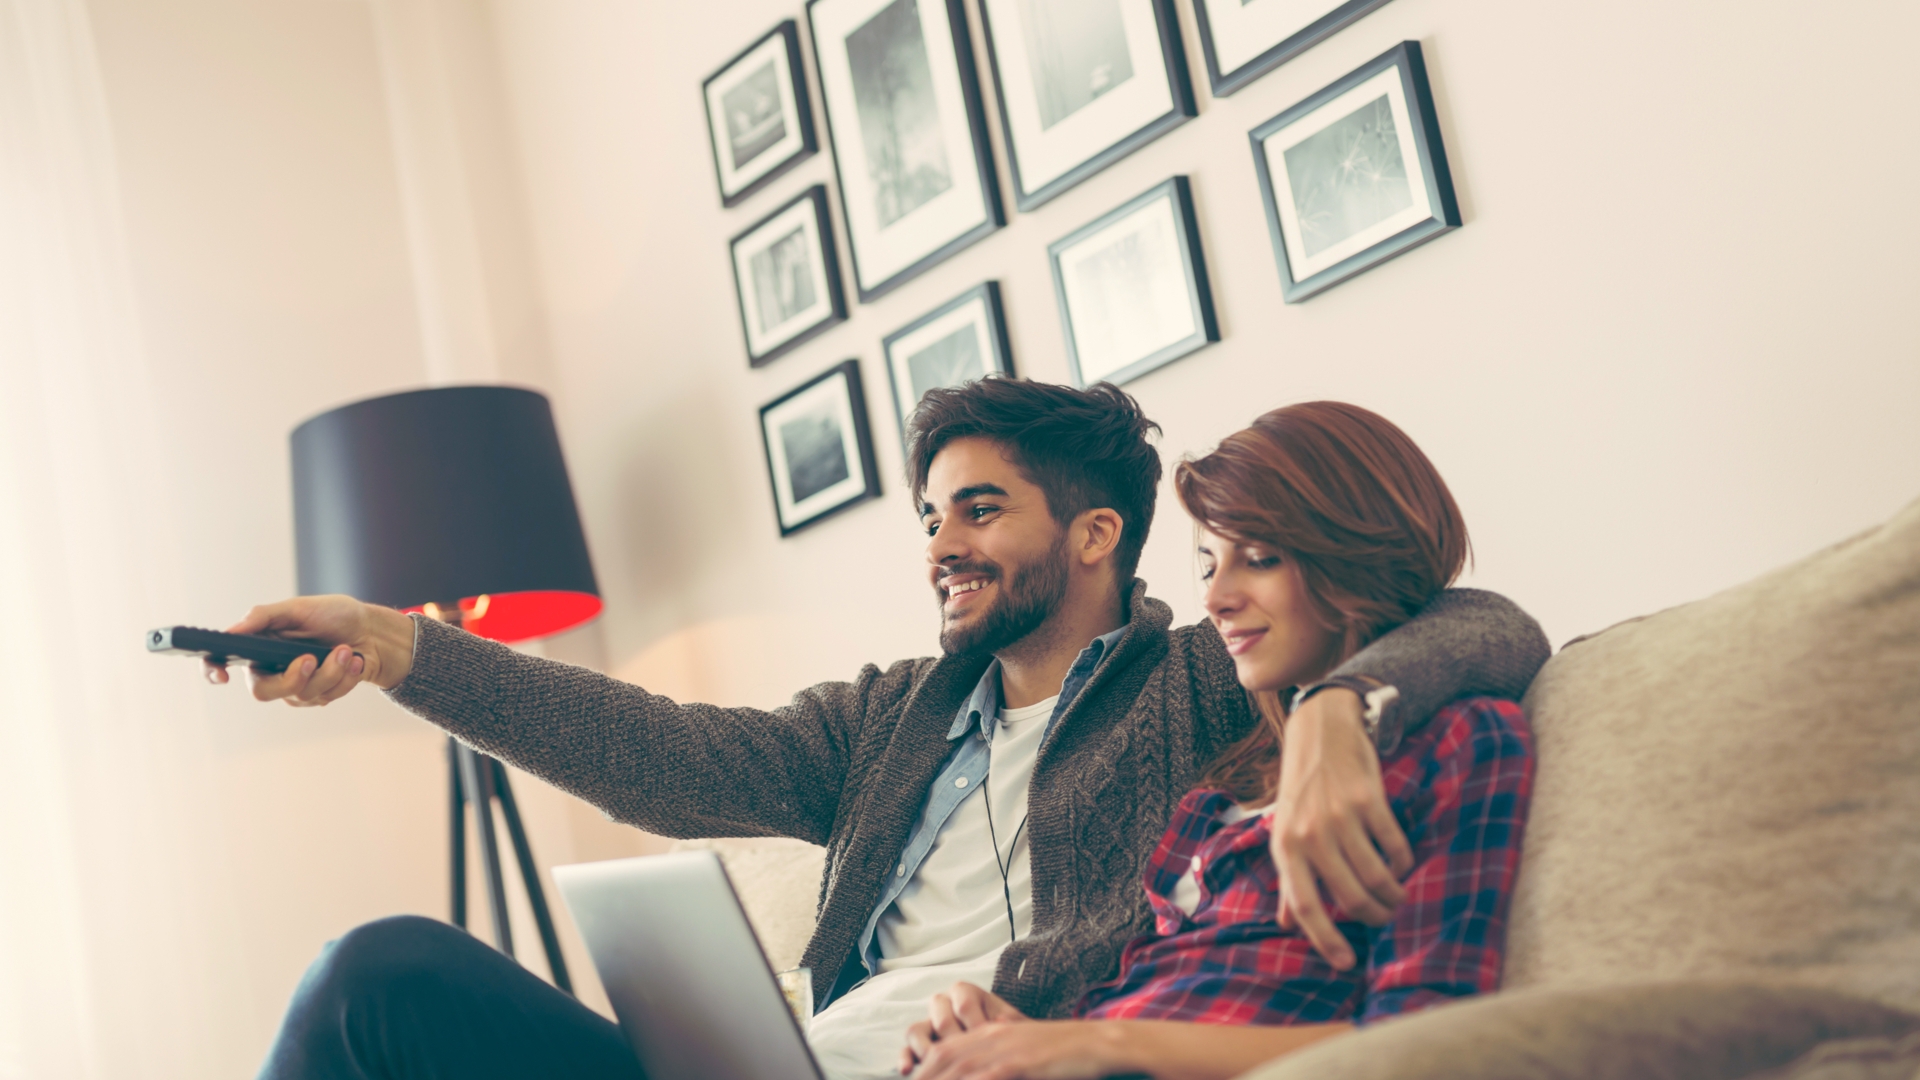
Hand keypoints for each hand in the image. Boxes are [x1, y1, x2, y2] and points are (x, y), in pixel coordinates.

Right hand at [202, 595, 415, 704]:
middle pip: (263, 691)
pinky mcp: (320, 695)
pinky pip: (328, 697)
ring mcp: (296, 686)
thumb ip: (263, 617)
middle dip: (292, 678)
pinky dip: (345, 677)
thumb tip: (231, 631)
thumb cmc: (333, 614)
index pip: (221, 663)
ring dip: (330, 671)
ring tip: (344, 650)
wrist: (371, 630)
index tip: (222, 675)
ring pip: (303, 695)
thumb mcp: (297, 607)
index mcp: (258, 645)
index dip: (212, 671)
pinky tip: (354, 660)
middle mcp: (271, 669)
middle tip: (310, 659)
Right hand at [902, 983, 1025, 1075]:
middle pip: (940, 1018)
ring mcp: (927, 1023)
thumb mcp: (1012, 1022)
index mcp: (964, 992)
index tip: (990, 1042)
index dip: (976, 1025)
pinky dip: (905, 1059)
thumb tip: (1003, 1022)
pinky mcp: (918, 1044)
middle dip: (954, 1041)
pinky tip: (906, 1071)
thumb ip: (1009, 1021)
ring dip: (925, 1050)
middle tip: (969, 1058)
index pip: (964, 1004)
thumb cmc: (1007, 1030)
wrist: (1001, 1042)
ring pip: (916, 1030)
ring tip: (934, 1063)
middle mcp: (942, 1003)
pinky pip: (905, 1048)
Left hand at [905, 1007, 1120, 1079]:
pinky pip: (987, 1077)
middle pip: (944, 1058)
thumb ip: (1000, 1063)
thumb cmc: (1065, 1057)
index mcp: (992, 1033)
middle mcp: (993, 1036)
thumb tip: (979, 1072)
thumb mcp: (1024, 1056)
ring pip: (959, 1069)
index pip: (945, 1050)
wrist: (1101, 1044)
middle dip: (925, 1077)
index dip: (925, 1069)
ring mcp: (1007, 1047)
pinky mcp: (1022, 1061)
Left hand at [1271, 689, 1413, 969]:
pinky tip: (1401, 865)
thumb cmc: (1301, 789)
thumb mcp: (1284, 831)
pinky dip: (1403, 864)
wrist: (1319, 731)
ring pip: (1376, 877)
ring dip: (1392, 895)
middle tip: (1384, 919)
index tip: (1347, 964)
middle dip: (1373, 917)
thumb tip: (1285, 923)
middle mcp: (1309, 834)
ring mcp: (1338, 817)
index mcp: (1285, 847)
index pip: (1305, 906)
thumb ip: (1289, 878)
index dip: (1326, 939)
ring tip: (1395, 896)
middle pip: (1349, 897)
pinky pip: (1395, 847)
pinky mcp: (1367, 800)